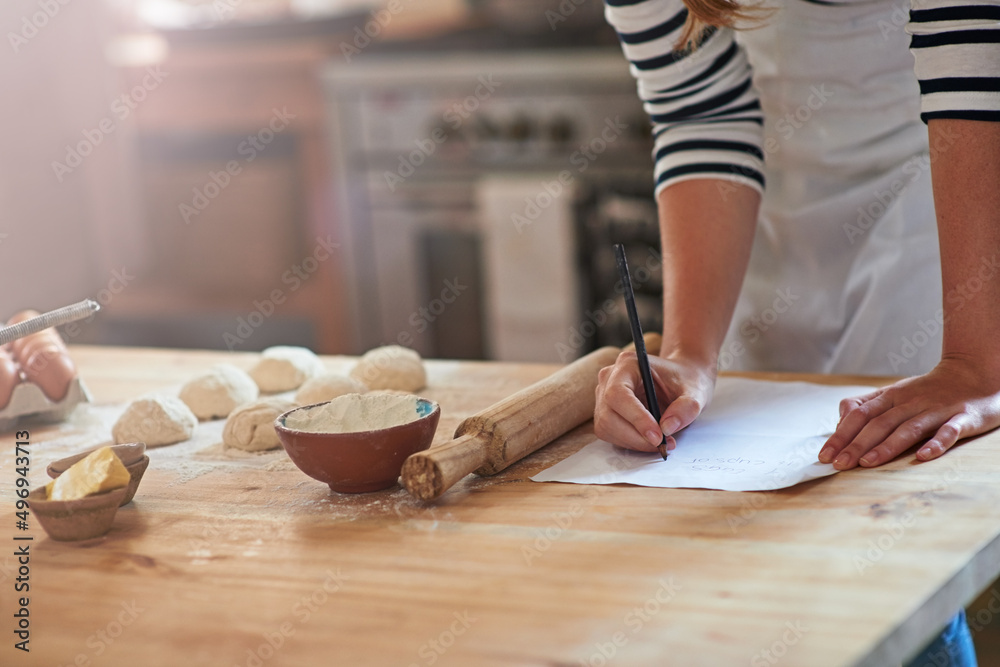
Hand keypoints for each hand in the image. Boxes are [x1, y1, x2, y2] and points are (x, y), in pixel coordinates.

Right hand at [594, 350, 715, 452]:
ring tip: (660, 442)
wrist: (679, 381)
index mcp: (628, 364)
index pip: (618, 393)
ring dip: (633, 441)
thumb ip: (686, 408)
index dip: (635, 417)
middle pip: (609, 414)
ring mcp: (603, 395)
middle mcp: (609, 377)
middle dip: (635, 436)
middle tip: (662, 444)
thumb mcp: (695, 392)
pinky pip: (609, 433)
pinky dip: (630, 442)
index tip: (657, 436)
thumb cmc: (684, 381)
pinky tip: (648, 439)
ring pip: (606, 426)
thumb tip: (667, 428)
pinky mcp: (605, 411)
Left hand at [818, 356, 999, 469]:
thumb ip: (866, 407)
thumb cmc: (927, 390)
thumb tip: (839, 424)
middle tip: (838, 465)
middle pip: (879, 423)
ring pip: (908, 428)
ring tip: (867, 463)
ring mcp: (937, 410)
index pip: (859, 415)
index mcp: (891, 396)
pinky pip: (949, 431)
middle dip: (856, 445)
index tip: (824, 455)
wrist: (974, 373)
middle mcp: (910, 402)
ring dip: (887, 446)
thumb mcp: (893, 394)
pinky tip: (923, 456)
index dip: (841, 435)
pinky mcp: (963, 418)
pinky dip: (936, 443)